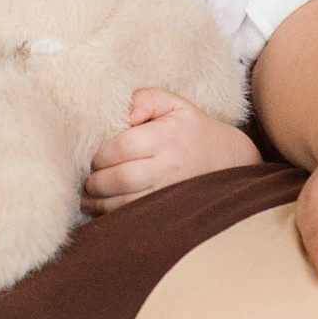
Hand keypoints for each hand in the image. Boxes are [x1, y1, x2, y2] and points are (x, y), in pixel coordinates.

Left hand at [82, 88, 258, 213]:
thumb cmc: (192, 129)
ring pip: (125, 205)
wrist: (228, 160)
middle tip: (89, 179)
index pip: (120, 148)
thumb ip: (145, 98)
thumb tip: (125, 112)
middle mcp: (168, 168)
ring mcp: (170, 194)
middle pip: (120, 179)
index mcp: (166, 138)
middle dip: (96, 182)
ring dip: (100, 203)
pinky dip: (115, 217)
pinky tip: (105, 210)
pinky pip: (136, 219)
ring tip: (89, 197)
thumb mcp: (173, 103)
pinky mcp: (170, 213)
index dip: (100, 154)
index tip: (95, 157)